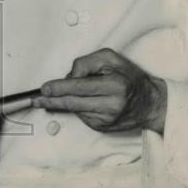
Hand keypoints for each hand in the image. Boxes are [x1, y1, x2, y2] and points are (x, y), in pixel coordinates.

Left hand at [34, 48, 166, 133]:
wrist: (150, 103)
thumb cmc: (129, 77)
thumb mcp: (111, 59)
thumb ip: (87, 63)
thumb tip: (68, 77)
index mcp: (114, 86)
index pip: (79, 87)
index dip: (59, 88)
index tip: (45, 88)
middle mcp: (111, 105)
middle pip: (73, 102)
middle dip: (52, 100)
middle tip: (37, 100)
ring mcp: (106, 120)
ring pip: (75, 110)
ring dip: (61, 103)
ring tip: (49, 100)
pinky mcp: (103, 128)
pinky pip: (82, 116)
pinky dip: (77, 108)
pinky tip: (82, 102)